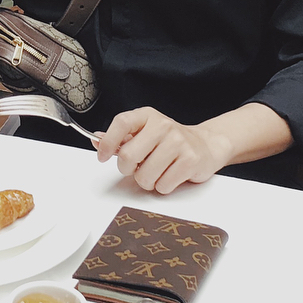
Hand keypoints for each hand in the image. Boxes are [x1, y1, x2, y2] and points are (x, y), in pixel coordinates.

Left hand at [93, 107, 227, 193]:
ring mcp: (178, 142)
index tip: (102, 156)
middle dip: (127, 169)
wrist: (206, 145)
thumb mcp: (144, 132)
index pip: (121, 123)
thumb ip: (121, 137)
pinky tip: (170, 174)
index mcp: (147, 115)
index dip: (107, 142)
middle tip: (136, 167)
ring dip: (147, 180)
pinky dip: (163, 186)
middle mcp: (163, 125)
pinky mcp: (190, 160)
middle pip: (128, 155)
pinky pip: (163, 185)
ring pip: (145, 175)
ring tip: (157, 171)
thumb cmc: (169, 141)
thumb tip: (96, 140)